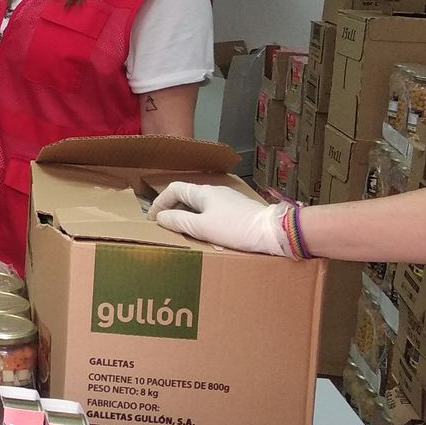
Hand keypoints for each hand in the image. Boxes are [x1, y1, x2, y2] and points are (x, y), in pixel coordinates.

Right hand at [149, 182, 293, 257]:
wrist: (273, 232)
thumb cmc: (235, 228)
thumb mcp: (201, 227)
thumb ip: (178, 221)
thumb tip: (160, 217)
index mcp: (202, 192)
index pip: (173, 189)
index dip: (159, 202)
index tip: (152, 218)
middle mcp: (214, 192)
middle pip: (186, 197)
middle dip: (173, 210)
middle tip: (165, 226)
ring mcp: (228, 200)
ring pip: (200, 205)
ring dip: (188, 217)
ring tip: (183, 232)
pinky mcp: (238, 211)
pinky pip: (213, 212)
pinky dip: (203, 220)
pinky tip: (207, 235)